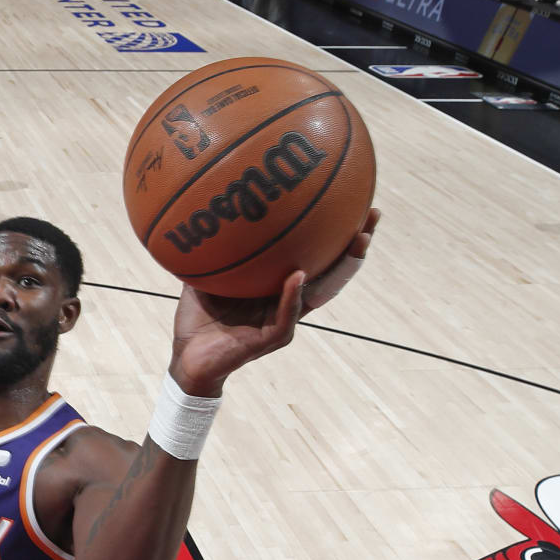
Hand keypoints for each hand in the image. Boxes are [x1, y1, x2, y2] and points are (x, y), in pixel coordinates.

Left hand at [168, 208, 380, 394]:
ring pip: (322, 293)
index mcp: (276, 286)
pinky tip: (299, 275)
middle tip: (372, 215)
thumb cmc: (197, 318)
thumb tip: (209, 207)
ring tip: (357, 239)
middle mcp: (288, 301)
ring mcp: (284, 319)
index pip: (313, 256)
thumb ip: (214, 248)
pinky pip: (287, 315)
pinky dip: (293, 295)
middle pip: (331, 270)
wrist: (187, 357)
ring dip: (342, 267)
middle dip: (355, 244)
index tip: (351, 201)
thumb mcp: (204, 276)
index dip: (333, 233)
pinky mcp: (274, 338)